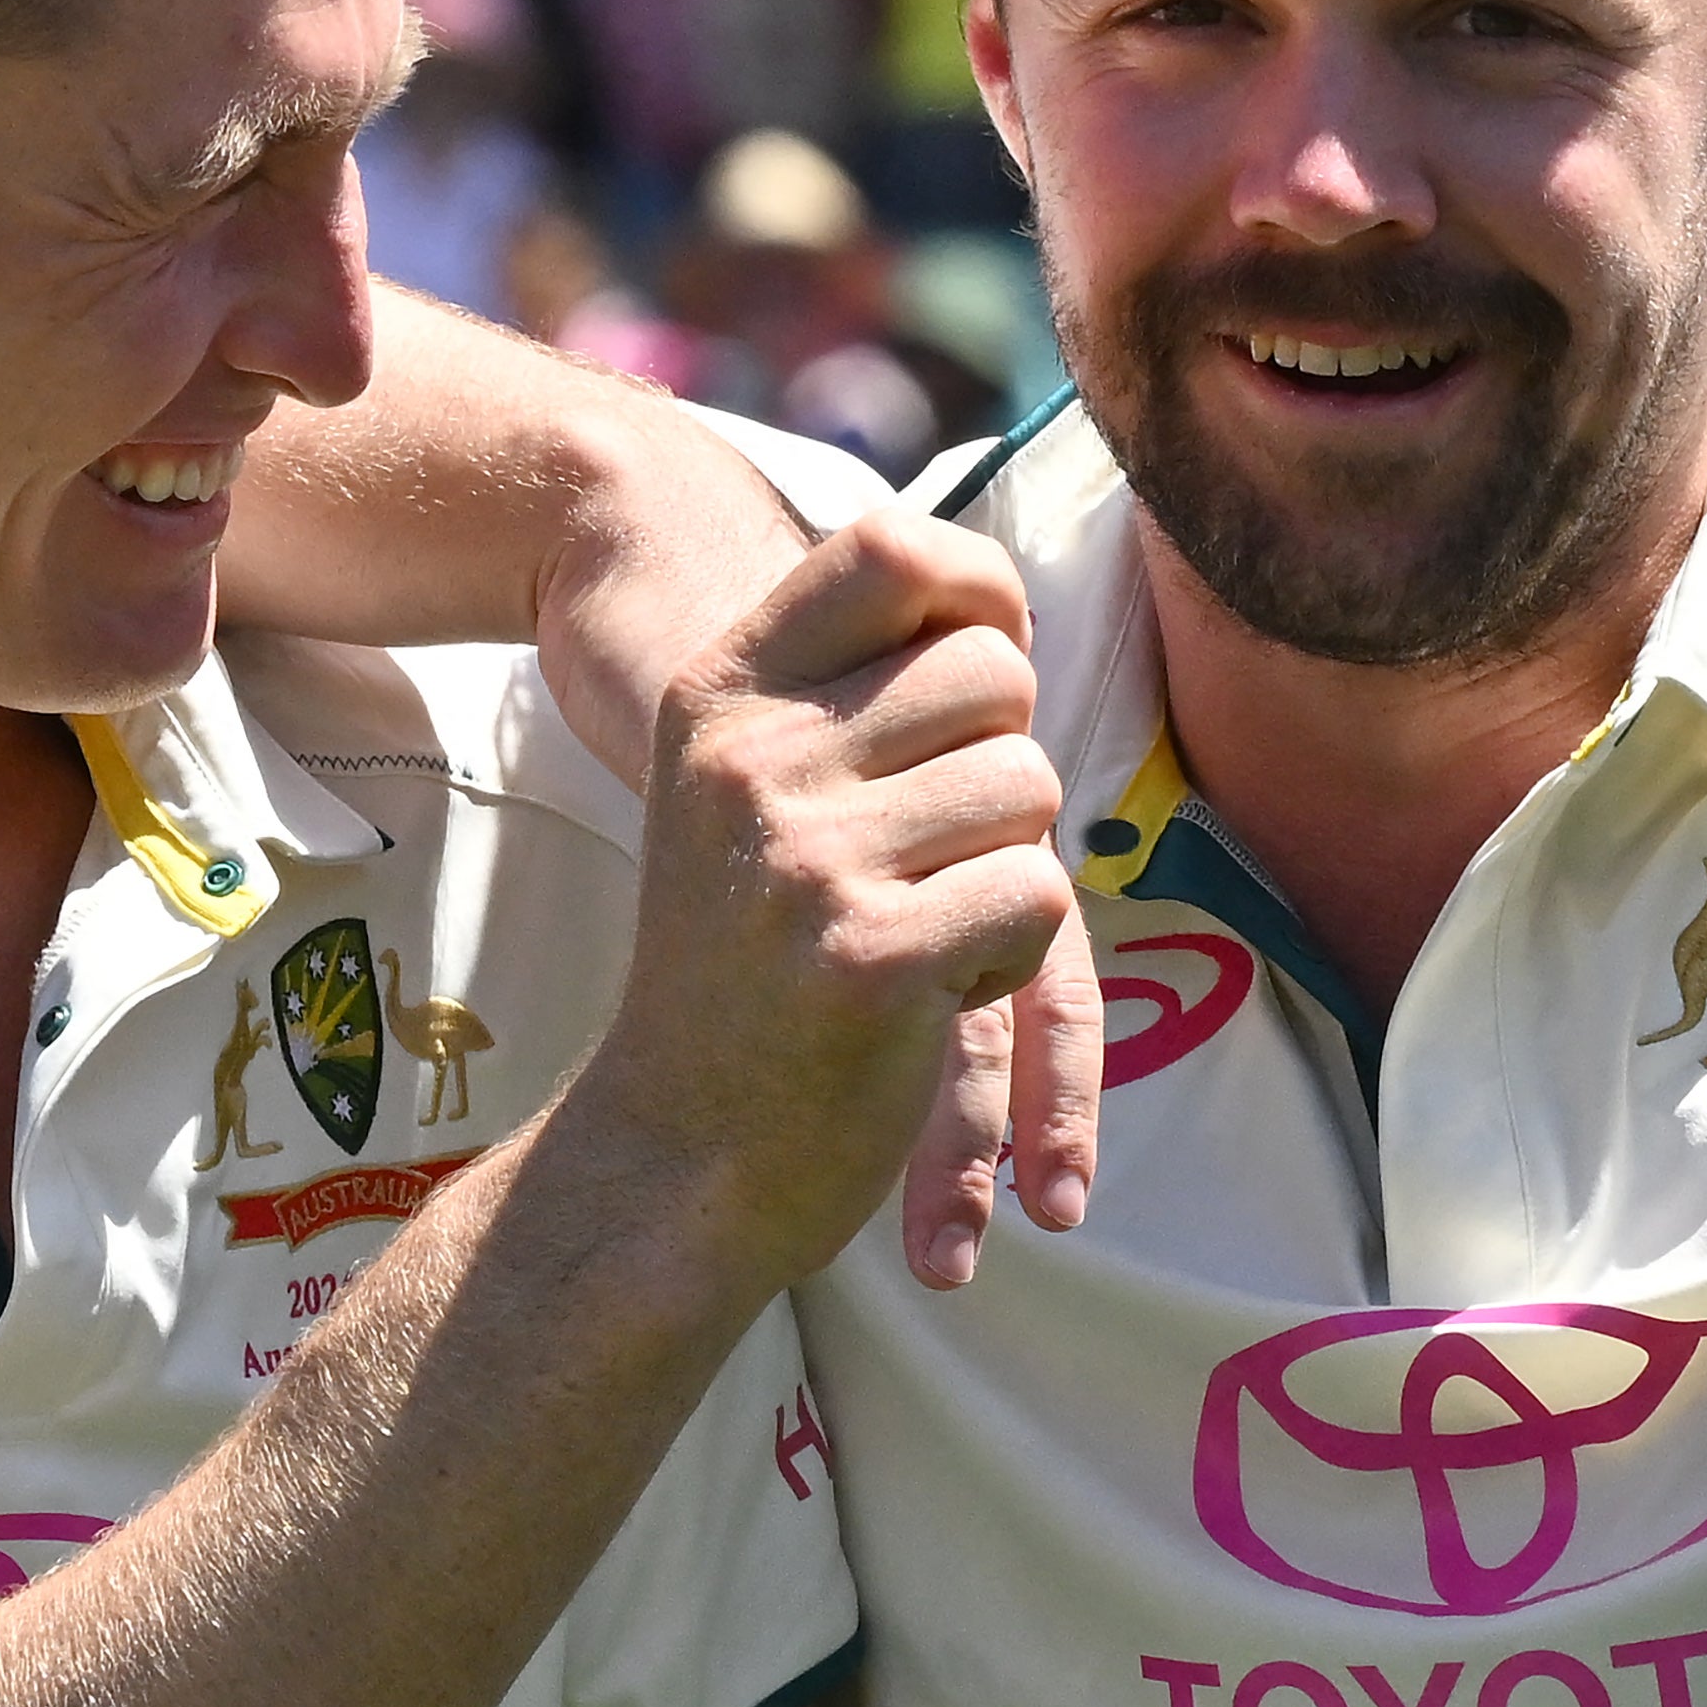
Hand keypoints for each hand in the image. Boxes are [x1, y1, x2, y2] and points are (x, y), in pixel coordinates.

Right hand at [571, 514, 1077, 1289]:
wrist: (668, 1158)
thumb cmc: (741, 967)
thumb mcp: (742, 790)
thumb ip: (845, 691)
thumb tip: (1004, 610)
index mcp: (720, 695)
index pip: (891, 547)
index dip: (978, 589)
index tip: (987, 655)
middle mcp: (752, 757)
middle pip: (993, 675)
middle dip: (1001, 765)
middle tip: (929, 854)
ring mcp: (806, 854)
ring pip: (1029, 786)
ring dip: (1006, 868)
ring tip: (915, 930)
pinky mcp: (871, 957)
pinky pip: (1039, 894)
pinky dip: (1012, 955)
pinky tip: (926, 991)